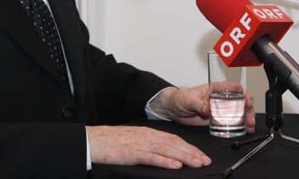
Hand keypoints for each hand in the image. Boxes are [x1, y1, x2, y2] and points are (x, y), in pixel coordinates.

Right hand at [86, 125, 210, 168]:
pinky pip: (152, 157)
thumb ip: (149, 144)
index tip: (201, 155)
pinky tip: (175, 165)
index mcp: (148, 132)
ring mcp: (140, 144)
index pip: (174, 139)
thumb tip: (165, 154)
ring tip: (197, 163)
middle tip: (205, 161)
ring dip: (184, 157)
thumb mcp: (133, 140)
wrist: (93, 140)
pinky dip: (165, 161)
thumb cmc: (111, 142)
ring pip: (167, 150)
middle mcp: (147, 136)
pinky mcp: (133, 153)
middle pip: (174, 144)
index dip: (189, 147)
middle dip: (192, 153)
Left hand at [149, 84, 255, 132]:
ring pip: (238, 113)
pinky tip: (245, 131)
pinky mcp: (217, 120)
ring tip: (250, 126)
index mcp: (214, 89)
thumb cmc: (179, 98)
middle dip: (248, 109)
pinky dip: (240, 126)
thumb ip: (198, 104)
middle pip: (240, 101)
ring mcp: (220, 110)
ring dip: (246, 119)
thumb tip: (207, 109)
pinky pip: (231, 123)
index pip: (233, 88)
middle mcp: (220, 99)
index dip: (243, 93)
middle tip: (249, 118)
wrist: (172, 109)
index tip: (247, 100)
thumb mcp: (188, 99)